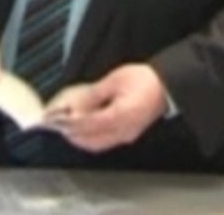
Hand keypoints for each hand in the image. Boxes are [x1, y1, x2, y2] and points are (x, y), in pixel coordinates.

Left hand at [51, 64, 167, 152]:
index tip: (55, 120)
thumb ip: (93, 95)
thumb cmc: (145, 80)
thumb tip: (75, 105)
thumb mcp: (114, 80)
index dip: (69, 124)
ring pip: (97, 144)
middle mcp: (123, 131)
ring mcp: (127, 135)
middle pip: (91, 141)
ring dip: (81, 138)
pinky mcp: (129, 133)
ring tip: (67, 127)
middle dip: (72, 135)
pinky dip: (92, 137)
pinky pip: (106, 141)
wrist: (168, 84)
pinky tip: (85, 128)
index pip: (87, 125)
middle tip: (57, 126)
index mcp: (119, 117)